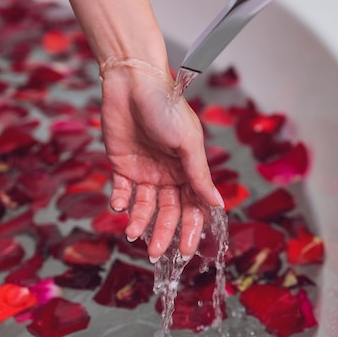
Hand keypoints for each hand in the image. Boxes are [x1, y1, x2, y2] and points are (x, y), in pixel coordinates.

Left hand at [99, 59, 223, 261]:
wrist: (132, 82)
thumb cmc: (166, 107)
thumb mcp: (188, 142)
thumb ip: (199, 175)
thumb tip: (218, 205)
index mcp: (189, 169)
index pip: (193, 206)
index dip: (192, 229)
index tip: (188, 251)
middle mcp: (169, 173)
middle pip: (168, 211)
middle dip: (163, 232)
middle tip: (156, 253)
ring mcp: (145, 170)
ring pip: (144, 206)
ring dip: (140, 221)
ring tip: (133, 233)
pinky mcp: (122, 165)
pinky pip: (122, 191)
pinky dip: (120, 202)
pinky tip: (119, 207)